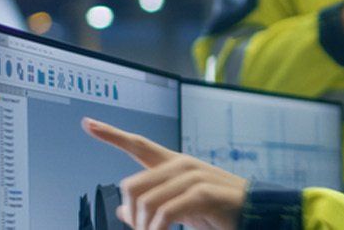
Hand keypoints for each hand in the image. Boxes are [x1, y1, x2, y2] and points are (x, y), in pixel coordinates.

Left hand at [83, 118, 247, 229]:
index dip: (110, 134)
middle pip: (131, 184)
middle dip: (131, 215)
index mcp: (173, 164)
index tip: (87, 123)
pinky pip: (166, 212)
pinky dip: (159, 229)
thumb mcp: (179, 209)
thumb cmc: (217, 211)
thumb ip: (152, 205)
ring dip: (146, 227)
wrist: (256, 214)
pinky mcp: (204, 192)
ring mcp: (193, 176)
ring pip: (146, 201)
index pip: (137, 144)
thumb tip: (122, 209)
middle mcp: (180, 165)